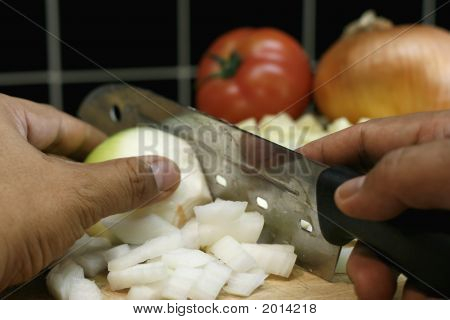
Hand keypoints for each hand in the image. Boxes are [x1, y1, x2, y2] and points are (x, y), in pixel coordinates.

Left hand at [0, 94, 179, 290]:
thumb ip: (123, 182)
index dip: (101, 143)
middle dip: (85, 178)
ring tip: (94, 219)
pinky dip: (38, 222)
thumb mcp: (71, 196)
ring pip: (30, 187)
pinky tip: (55, 238)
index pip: (62, 125)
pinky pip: (15, 210)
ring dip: (63, 204)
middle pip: (48, 157)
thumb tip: (167, 171)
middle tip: (117, 194)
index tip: (126, 160)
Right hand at [300, 111, 449, 298]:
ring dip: (377, 271)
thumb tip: (344, 200)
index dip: (322, 154)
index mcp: (427, 142)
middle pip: (370, 202)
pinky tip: (419, 299)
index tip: (286, 170)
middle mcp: (431, 180)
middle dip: (349, 233)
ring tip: (379, 291)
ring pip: (394, 245)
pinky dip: (415, 292)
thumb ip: (394, 176)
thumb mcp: (448, 164)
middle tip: (338, 254)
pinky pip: (425, 274)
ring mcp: (443, 219)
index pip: (361, 142)